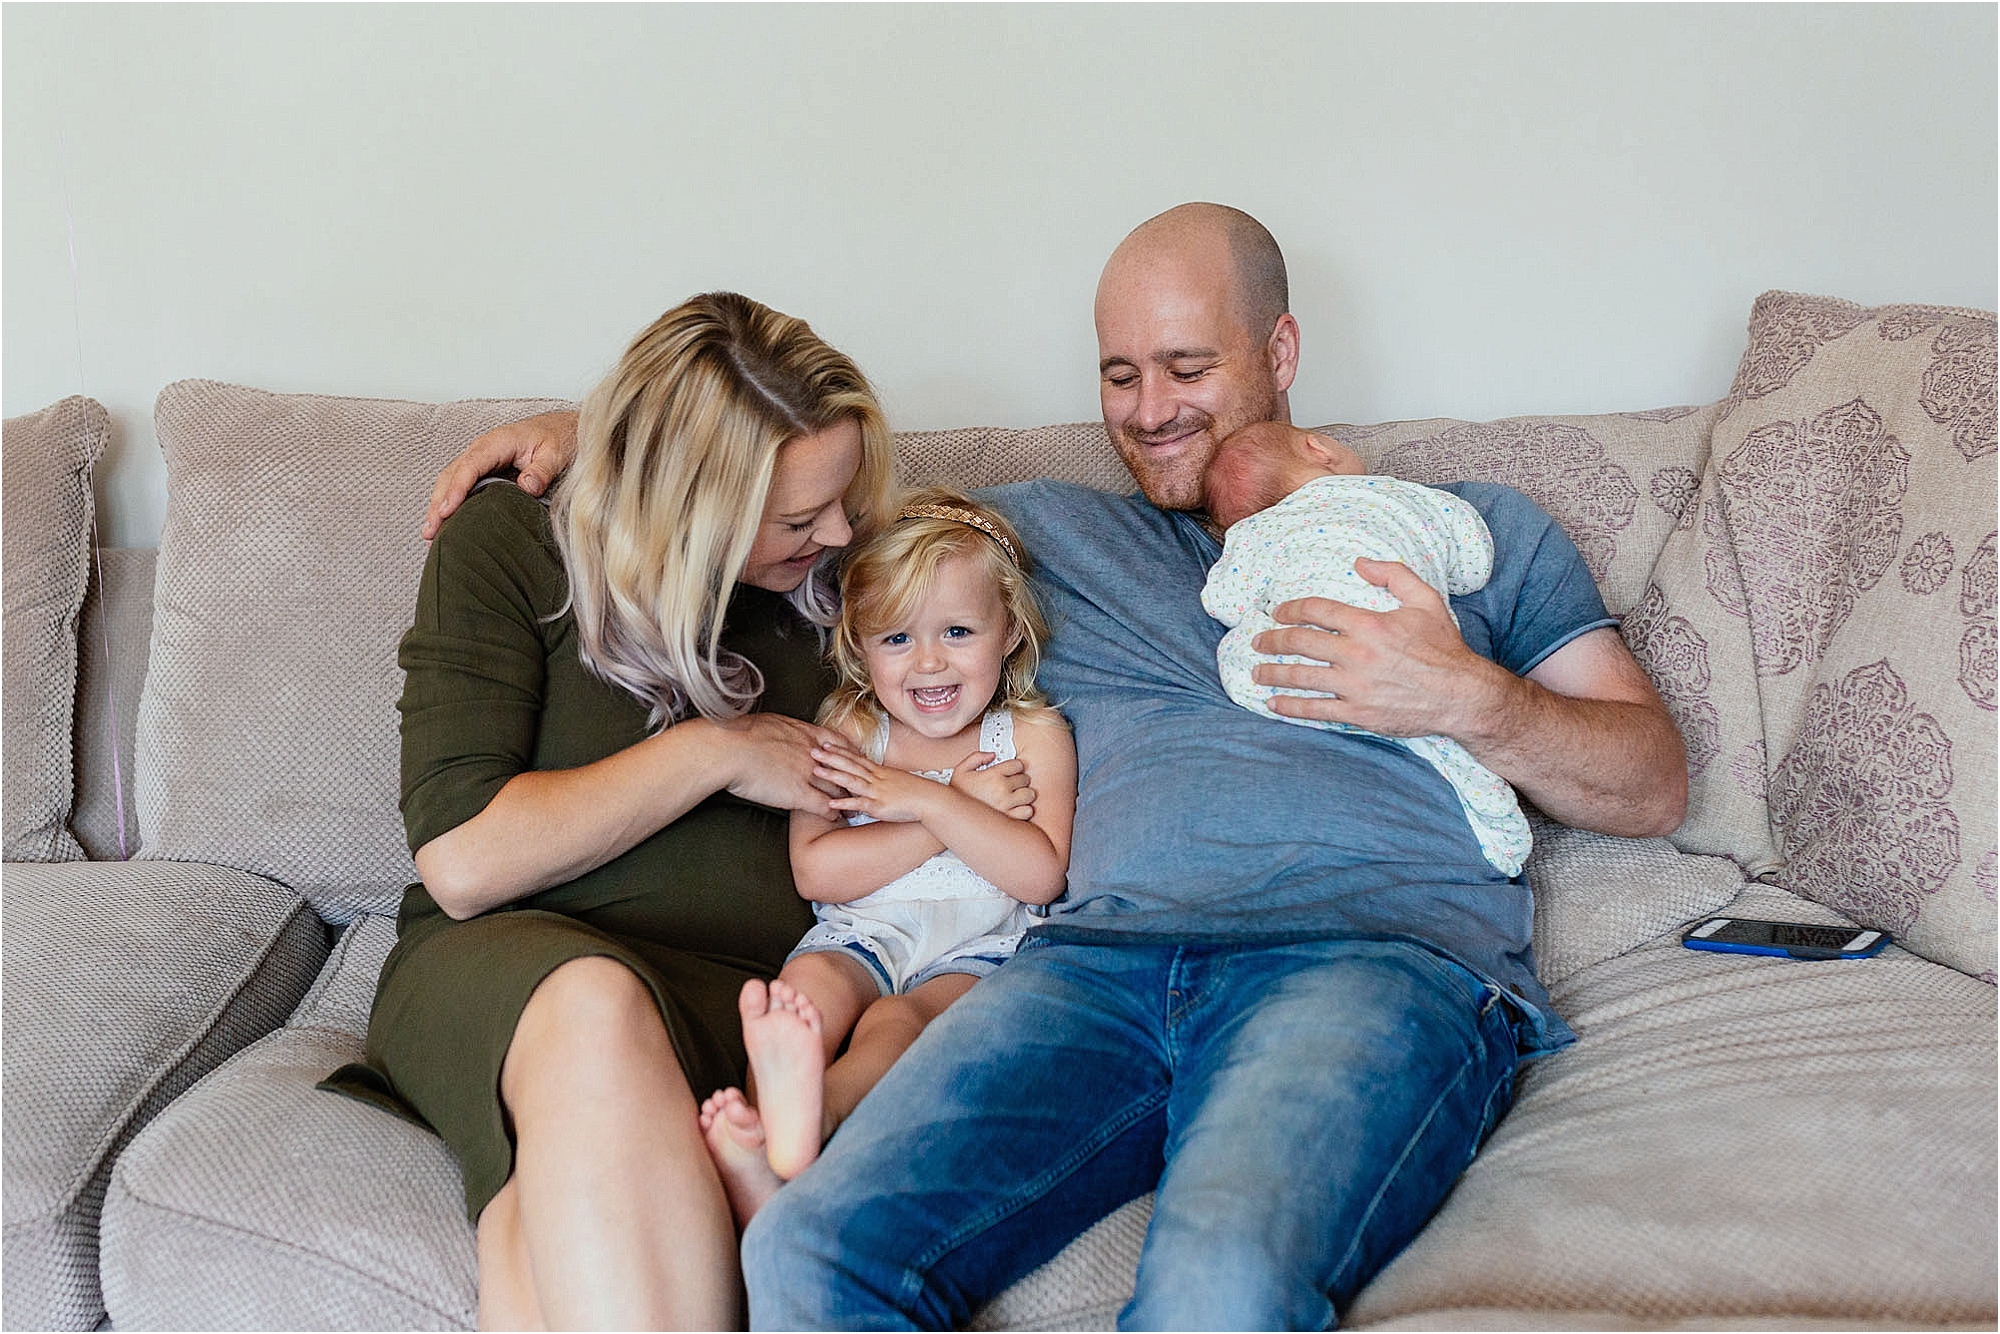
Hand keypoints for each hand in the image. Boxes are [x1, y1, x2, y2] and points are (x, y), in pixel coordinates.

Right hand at [424, 410, 580, 539]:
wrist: (562, 429)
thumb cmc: (558, 438)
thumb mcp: (555, 454)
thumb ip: (541, 470)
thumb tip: (527, 486)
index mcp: (497, 442)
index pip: (470, 466)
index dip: (456, 489)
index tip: (447, 511)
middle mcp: (483, 449)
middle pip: (451, 475)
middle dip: (438, 503)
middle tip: (431, 531)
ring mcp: (480, 460)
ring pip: (450, 481)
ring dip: (438, 506)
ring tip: (430, 533)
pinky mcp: (483, 470)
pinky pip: (460, 484)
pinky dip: (449, 502)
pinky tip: (444, 522)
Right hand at [705, 713, 848, 815]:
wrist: (729, 749)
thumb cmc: (739, 733)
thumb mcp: (768, 722)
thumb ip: (781, 729)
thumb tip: (776, 730)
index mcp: (805, 733)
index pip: (839, 743)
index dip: (848, 754)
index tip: (853, 760)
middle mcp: (812, 753)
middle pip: (841, 767)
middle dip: (851, 779)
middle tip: (859, 787)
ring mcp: (807, 773)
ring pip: (837, 788)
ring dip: (847, 799)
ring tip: (854, 806)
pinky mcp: (798, 793)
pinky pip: (823, 805)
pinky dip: (832, 812)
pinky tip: (835, 817)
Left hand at [810, 747, 946, 824]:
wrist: (931, 800)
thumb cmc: (916, 792)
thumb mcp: (897, 780)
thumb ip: (882, 779)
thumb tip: (872, 779)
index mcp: (880, 772)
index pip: (856, 758)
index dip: (840, 750)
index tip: (825, 743)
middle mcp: (876, 779)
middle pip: (850, 765)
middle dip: (831, 757)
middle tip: (813, 750)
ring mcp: (877, 791)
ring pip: (852, 781)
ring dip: (833, 775)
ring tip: (816, 771)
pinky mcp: (879, 806)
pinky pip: (859, 804)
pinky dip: (845, 803)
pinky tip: (831, 804)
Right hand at [949, 751, 1035, 820]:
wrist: (950, 816)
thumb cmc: (957, 795)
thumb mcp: (961, 770)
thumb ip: (976, 757)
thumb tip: (992, 755)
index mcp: (992, 775)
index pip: (1017, 765)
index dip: (1016, 766)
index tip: (1013, 770)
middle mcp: (1001, 789)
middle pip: (1025, 779)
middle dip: (1020, 780)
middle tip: (1013, 784)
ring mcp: (1007, 805)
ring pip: (1029, 795)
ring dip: (1025, 794)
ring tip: (1016, 796)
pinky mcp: (1009, 819)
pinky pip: (1028, 811)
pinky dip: (1025, 809)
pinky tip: (1016, 808)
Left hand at [1250, 557, 1506, 738]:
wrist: (1462, 695)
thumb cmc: (1444, 647)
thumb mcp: (1426, 599)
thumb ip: (1393, 574)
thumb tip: (1360, 562)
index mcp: (1368, 624)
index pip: (1316, 611)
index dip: (1291, 609)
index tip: (1278, 612)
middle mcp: (1356, 654)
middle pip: (1299, 643)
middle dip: (1272, 640)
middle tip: (1257, 641)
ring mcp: (1354, 686)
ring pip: (1300, 677)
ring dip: (1272, 673)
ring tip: (1257, 672)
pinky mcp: (1357, 713)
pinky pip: (1315, 710)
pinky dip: (1290, 708)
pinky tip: (1274, 704)